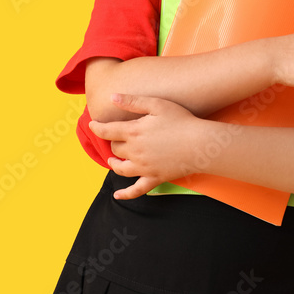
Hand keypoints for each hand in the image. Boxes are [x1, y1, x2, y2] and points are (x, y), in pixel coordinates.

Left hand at [88, 94, 203, 199]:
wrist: (201, 144)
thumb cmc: (181, 121)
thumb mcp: (156, 104)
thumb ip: (132, 101)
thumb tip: (112, 97)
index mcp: (133, 132)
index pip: (107, 131)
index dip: (97, 127)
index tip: (92, 125)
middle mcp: (135, 151)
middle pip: (115, 148)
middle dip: (113, 142)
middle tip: (117, 137)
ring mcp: (144, 167)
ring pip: (120, 168)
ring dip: (114, 163)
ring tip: (112, 160)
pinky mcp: (154, 178)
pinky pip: (136, 190)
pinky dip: (125, 194)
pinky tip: (117, 196)